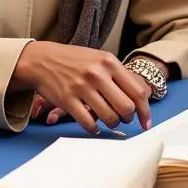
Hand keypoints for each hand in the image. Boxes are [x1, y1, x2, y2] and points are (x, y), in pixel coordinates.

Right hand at [12, 41, 151, 134]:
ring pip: (109, 117)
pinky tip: (95, 126)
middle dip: (128, 118)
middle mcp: (97, 74)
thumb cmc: (74, 60)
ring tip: (109, 121)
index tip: (145, 122)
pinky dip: (94, 128)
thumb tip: (140, 98)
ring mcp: (82, 87)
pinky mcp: (67, 100)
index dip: (145, 111)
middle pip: (126, 107)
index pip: (137, 91)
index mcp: (109, 62)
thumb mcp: (99, 58)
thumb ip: (118, 75)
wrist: (42, 59)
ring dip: (112, 124)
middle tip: (124, 119)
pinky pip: (88, 122)